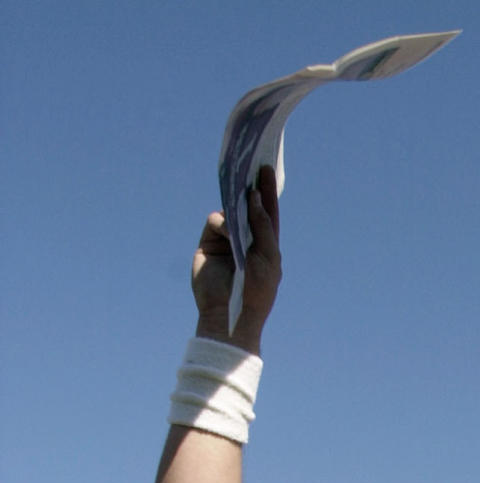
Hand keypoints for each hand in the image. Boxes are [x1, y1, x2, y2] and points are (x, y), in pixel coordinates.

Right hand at [193, 166, 281, 351]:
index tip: (267, 169)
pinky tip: (227, 230)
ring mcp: (226, 242)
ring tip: (241, 205)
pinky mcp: (208, 245)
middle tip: (251, 168)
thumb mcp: (268, 257)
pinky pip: (214, 222)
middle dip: (249, 189)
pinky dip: (221, 222)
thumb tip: (255, 197)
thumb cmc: (257, 291)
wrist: (231, 315)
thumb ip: (263, 226)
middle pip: (246, 208)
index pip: (266, 213)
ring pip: (229, 212)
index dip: (267, 192)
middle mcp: (245, 240)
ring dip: (236, 209)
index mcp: (264, 244)